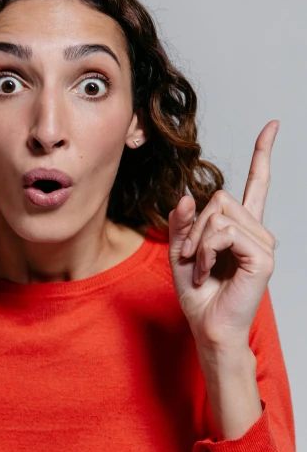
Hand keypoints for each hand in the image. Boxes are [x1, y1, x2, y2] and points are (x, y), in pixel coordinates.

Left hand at [167, 120, 279, 349]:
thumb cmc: (198, 293)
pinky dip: (205, 252)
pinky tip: (207, 272)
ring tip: (200, 267)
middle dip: (194, 225)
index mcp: (241, 227)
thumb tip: (188, 195)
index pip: (257, 183)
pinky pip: (223, 233)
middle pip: (220, 196)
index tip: (272, 125)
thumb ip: (183, 222)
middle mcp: (256, 230)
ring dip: (198, 242)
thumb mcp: (180, 250)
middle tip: (190, 256)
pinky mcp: (263, 256)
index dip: (263, 153)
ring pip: (219, 213)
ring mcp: (263, 242)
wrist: (207, 326)